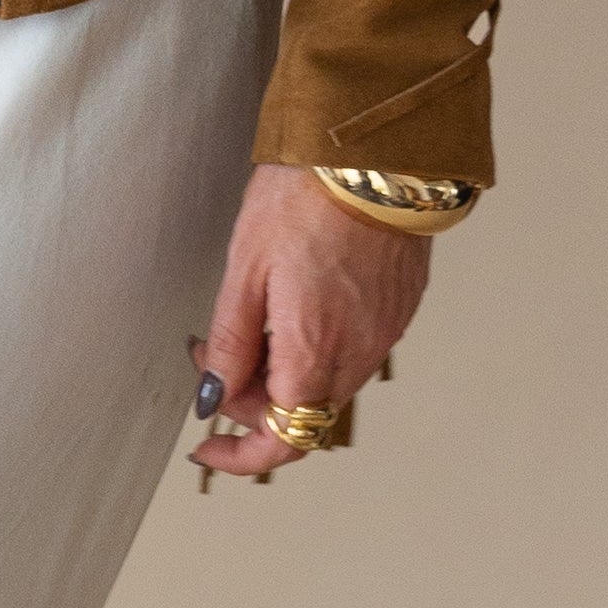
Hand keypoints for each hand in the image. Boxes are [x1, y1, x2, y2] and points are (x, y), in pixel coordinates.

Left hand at [190, 161, 435, 481]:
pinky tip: (294, 300)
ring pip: (327, 381)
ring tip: (253, 317)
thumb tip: (213, 396)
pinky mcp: (399, 306)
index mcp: (315, 353)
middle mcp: (358, 353)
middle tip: (213, 351)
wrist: (374, 152)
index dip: (240, 456)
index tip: (209, 444)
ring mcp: (384, 331)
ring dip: (284, 370)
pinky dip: (317, 344)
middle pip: (301, 412)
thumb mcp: (244, 270)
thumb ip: (230, 344)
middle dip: (251, 398)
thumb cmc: (307, 198)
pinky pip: (354, 348)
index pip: (283, 442)